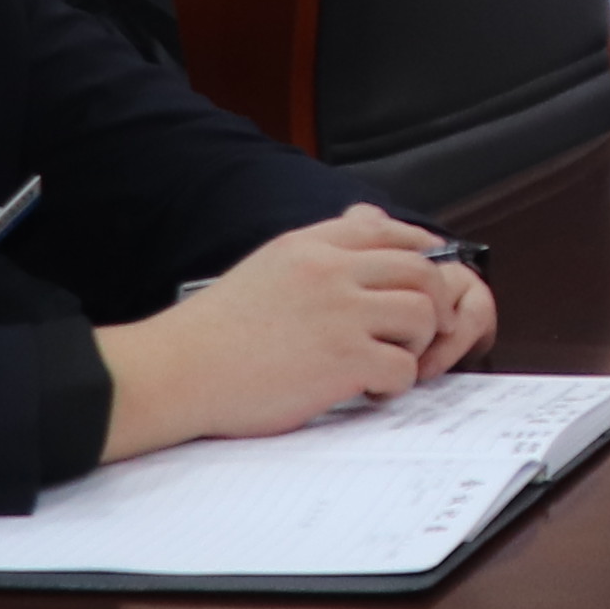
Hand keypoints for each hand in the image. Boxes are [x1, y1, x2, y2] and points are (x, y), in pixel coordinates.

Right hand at [96, 208, 487, 459]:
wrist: (175, 372)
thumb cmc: (215, 330)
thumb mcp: (268, 266)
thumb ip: (322, 247)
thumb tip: (371, 218)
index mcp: (309, 246)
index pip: (391, 231)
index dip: (423, 254)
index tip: (429, 279)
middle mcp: (330, 271)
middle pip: (422, 272)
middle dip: (434, 304)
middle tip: (423, 332)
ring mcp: (339, 314)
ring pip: (422, 316)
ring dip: (416, 344)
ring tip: (387, 361)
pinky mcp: (342, 359)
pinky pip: (403, 367)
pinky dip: (395, 383)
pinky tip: (367, 390)